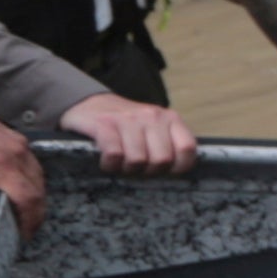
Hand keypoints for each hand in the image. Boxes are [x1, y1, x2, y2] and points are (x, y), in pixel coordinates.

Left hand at [0, 108, 47, 229]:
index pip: (26, 197)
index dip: (28, 220)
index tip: (22, 237)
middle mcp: (15, 152)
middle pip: (37, 190)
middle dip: (35, 214)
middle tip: (24, 233)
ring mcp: (18, 144)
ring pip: (38, 178)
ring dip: (34, 199)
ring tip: (23, 217)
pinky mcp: (15, 140)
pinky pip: (32, 166)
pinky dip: (31, 184)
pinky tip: (19, 193)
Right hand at [62, 93, 197, 175]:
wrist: (89, 104)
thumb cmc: (125, 125)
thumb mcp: (153, 129)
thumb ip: (168, 145)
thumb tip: (178, 174)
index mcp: (169, 119)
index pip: (187, 148)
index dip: (178, 167)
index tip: (165, 172)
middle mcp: (152, 116)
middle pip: (161, 160)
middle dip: (148, 172)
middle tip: (137, 168)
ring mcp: (128, 119)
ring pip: (138, 160)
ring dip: (127, 169)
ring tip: (121, 164)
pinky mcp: (104, 123)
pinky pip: (114, 154)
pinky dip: (110, 164)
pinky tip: (107, 162)